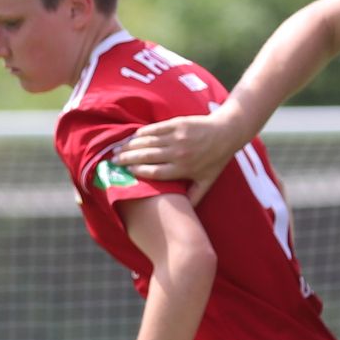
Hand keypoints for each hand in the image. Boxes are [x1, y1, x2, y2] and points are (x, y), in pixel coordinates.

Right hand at [117, 111, 244, 186]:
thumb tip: (183, 216)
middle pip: (146, 156)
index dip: (137, 171)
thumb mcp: (207, 182)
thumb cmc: (216, 160)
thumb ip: (194, 197)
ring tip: (117, 149)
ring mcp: (177, 137)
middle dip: (127, 158)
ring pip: (147, 142)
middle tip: (113, 161)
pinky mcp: (177, 124)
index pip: (155, 172)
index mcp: (184, 169)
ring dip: (130, 145)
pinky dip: (141, 133)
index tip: (126, 172)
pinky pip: (154, 129)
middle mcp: (179, 153)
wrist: (226, 133)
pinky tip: (132, 137)